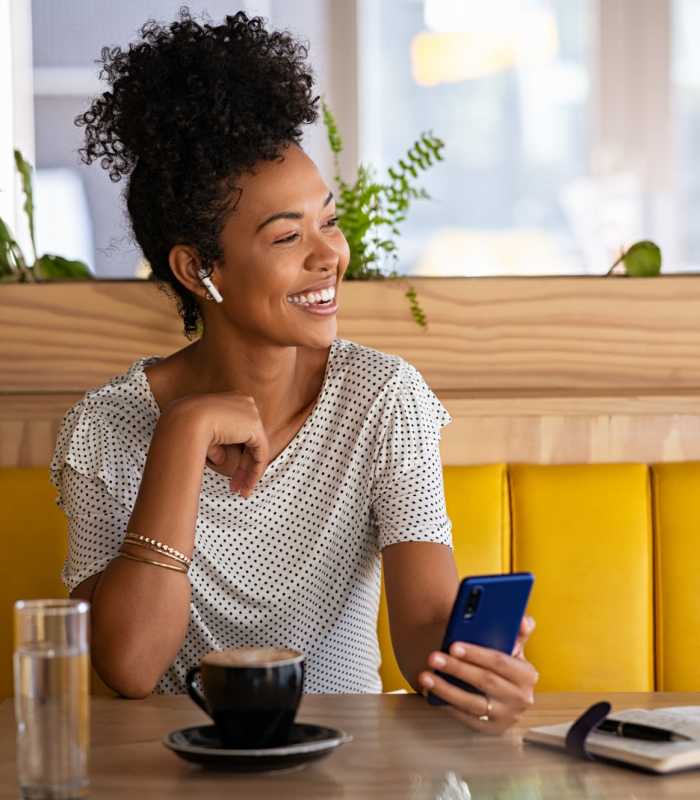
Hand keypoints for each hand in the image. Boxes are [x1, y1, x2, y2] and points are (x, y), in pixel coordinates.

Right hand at [163, 393, 268, 496]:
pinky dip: (255, 471)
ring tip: (241, 491)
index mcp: (232, 401)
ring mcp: (252, 413)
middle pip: (249, 441)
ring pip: (256, 449)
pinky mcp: (255, 427)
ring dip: (249, 473)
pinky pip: (261, 453)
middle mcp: (245, 404)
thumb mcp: (203, 437)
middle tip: (237, 486)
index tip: (229, 470)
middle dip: (243, 467)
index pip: (240, 431)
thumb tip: (221, 459)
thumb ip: (216, 447)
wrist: (186, 421)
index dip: (236, 453)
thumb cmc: (187, 427)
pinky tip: (247, 486)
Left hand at [418, 616, 538, 734]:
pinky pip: (466, 718)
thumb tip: (523, 621)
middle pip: (484, 681)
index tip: (453, 646)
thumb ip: (518, 630)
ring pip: (472, 703)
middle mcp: (521, 698)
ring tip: (426, 677)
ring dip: (446, 689)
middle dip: (456, 668)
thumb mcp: (515, 647)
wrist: (508, 696)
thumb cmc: (505, 666)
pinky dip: (448, 705)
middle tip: (433, 657)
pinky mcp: (491, 729)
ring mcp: (506, 717)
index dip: (476, 653)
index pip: (500, 662)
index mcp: (527, 675)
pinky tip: (432, 692)